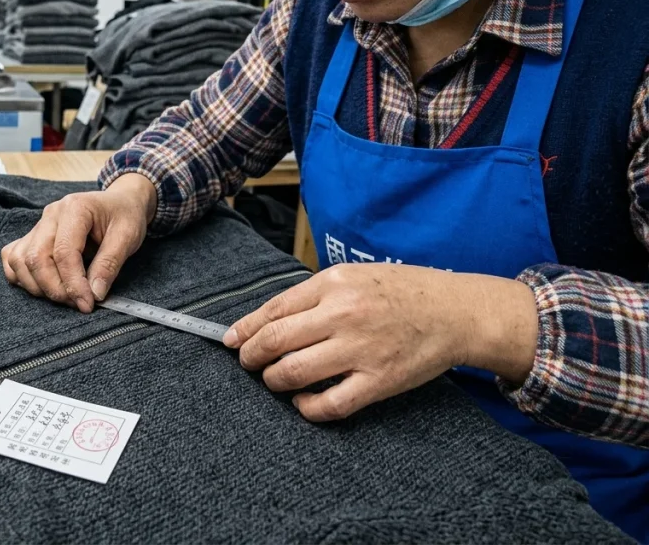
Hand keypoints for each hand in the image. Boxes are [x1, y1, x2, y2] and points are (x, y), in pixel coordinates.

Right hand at [1, 174, 157, 312]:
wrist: (120, 202)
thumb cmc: (125, 216)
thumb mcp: (128, 236)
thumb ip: (110, 264)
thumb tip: (94, 294)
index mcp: (74, 208)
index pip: (63, 252)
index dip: (74, 283)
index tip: (88, 304)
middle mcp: (50, 214)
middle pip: (36, 258)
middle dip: (55, 289)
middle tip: (79, 303)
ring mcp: (38, 225)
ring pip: (20, 261)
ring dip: (38, 287)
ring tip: (66, 297)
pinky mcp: (33, 236)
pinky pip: (13, 258)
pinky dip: (22, 277)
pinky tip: (44, 286)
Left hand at [223, 263, 538, 421]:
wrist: (454, 311)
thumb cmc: (401, 291)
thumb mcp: (352, 276)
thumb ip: (312, 295)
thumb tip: (267, 319)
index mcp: (333, 284)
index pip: (273, 310)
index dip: (244, 329)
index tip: (230, 341)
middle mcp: (343, 314)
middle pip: (274, 341)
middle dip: (250, 357)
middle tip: (247, 363)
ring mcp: (360, 350)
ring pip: (293, 373)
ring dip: (273, 381)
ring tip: (275, 380)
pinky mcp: (378, 381)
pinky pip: (329, 404)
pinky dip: (306, 407)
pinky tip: (303, 402)